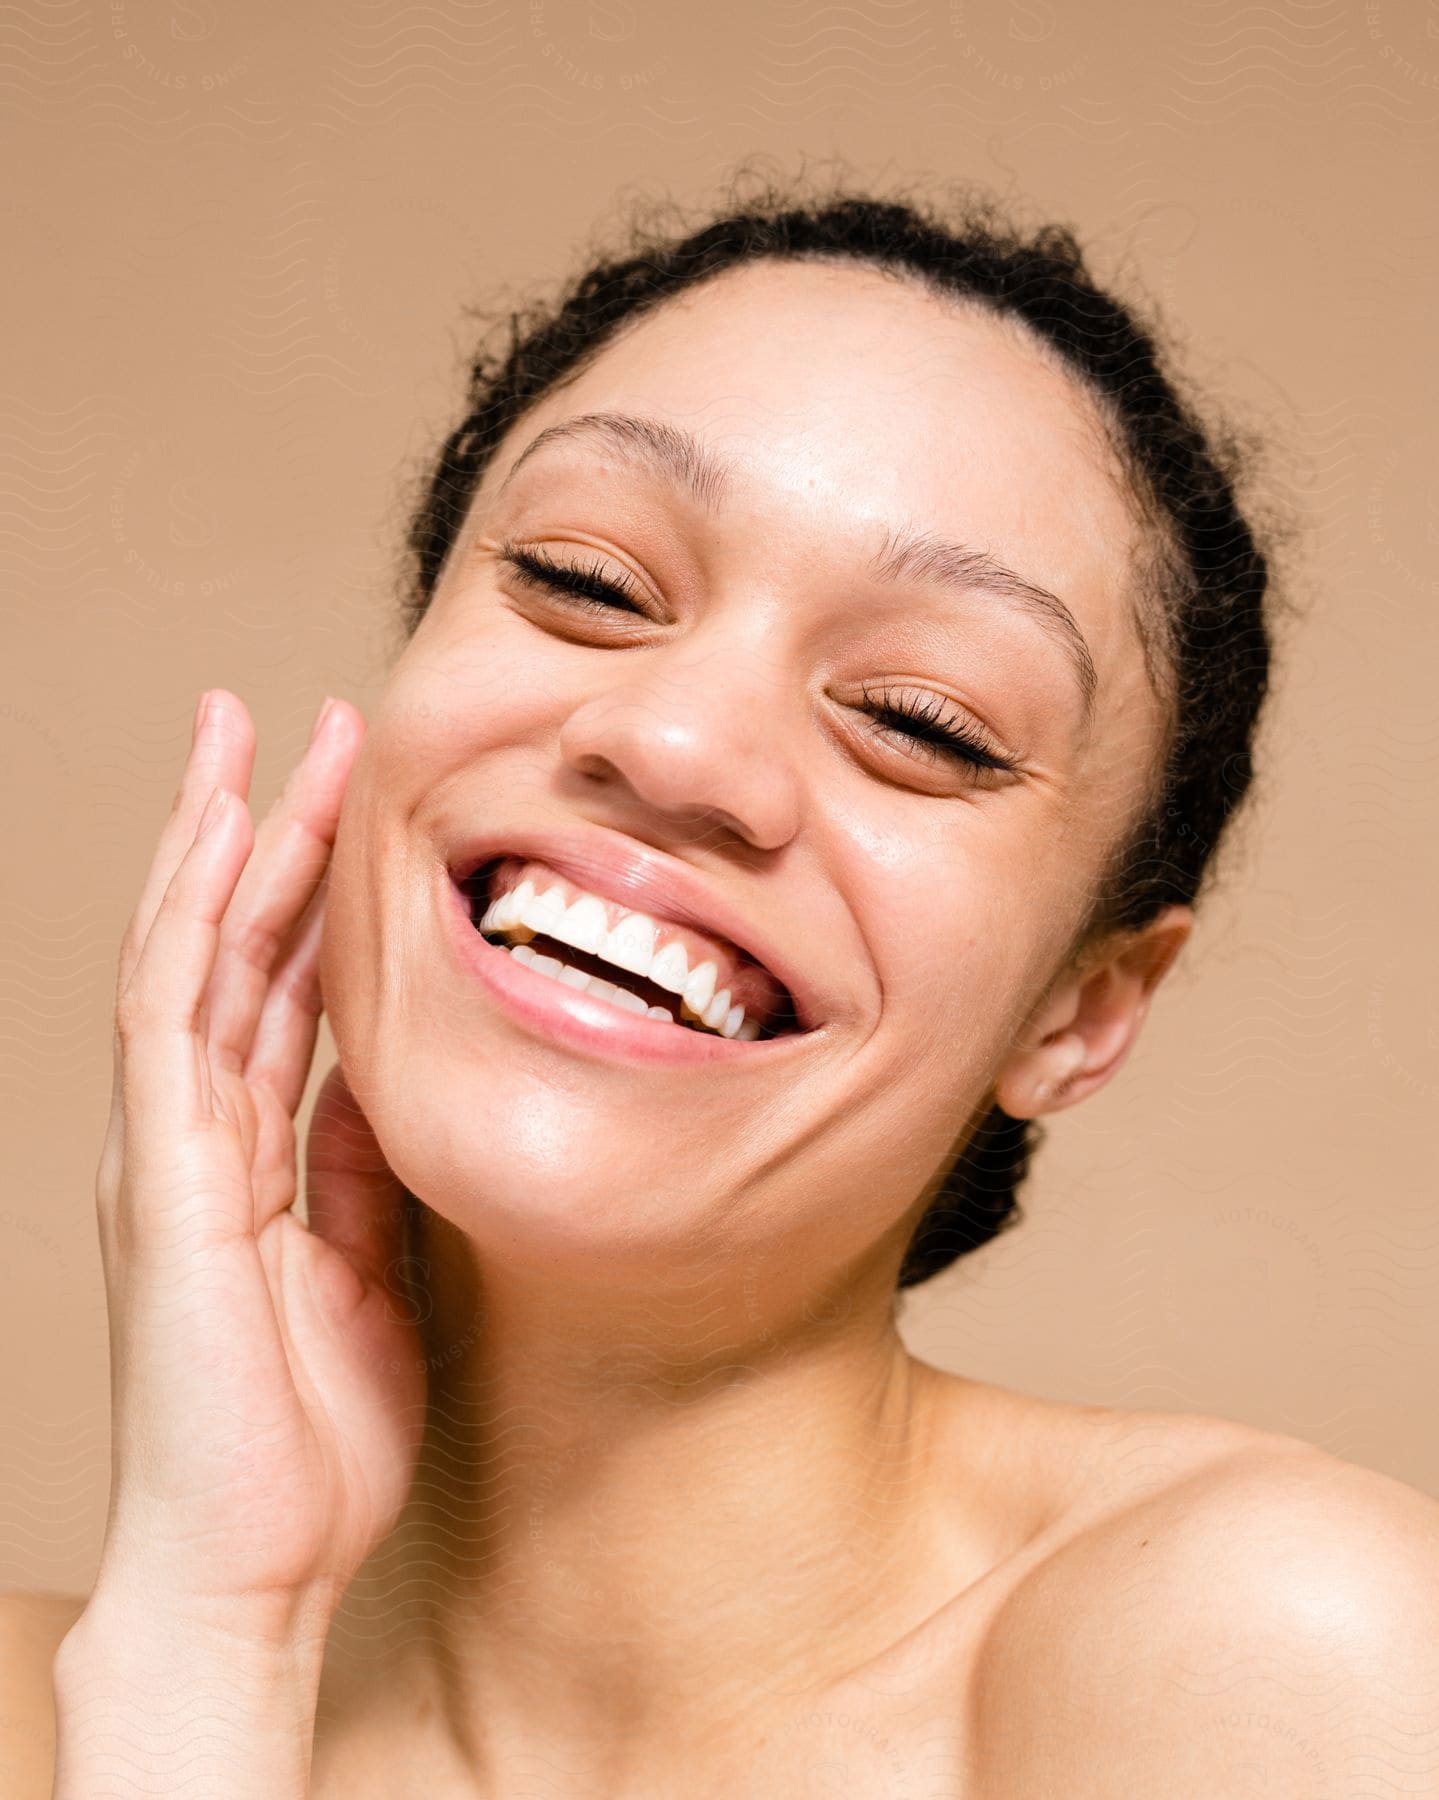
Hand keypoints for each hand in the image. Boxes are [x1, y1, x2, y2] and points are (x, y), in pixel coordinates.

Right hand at [90, 690, 425, 1639]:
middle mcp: (195, 1133)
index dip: (315, 887)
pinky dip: (191, 926)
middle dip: (266, 826)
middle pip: (230, 944)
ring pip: (190, 955)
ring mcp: (167, 1149)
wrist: (255, 1562)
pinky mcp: (159, 1178)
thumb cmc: (310, 1436)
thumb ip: (364, 1166)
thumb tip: (389, 1076)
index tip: (362, 799)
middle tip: (307, 723)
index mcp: (249, 1153)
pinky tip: (217, 849)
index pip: (276, 986)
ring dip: (222, 843)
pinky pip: (170, 1023)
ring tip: (248, 739)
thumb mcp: (371, 1267)